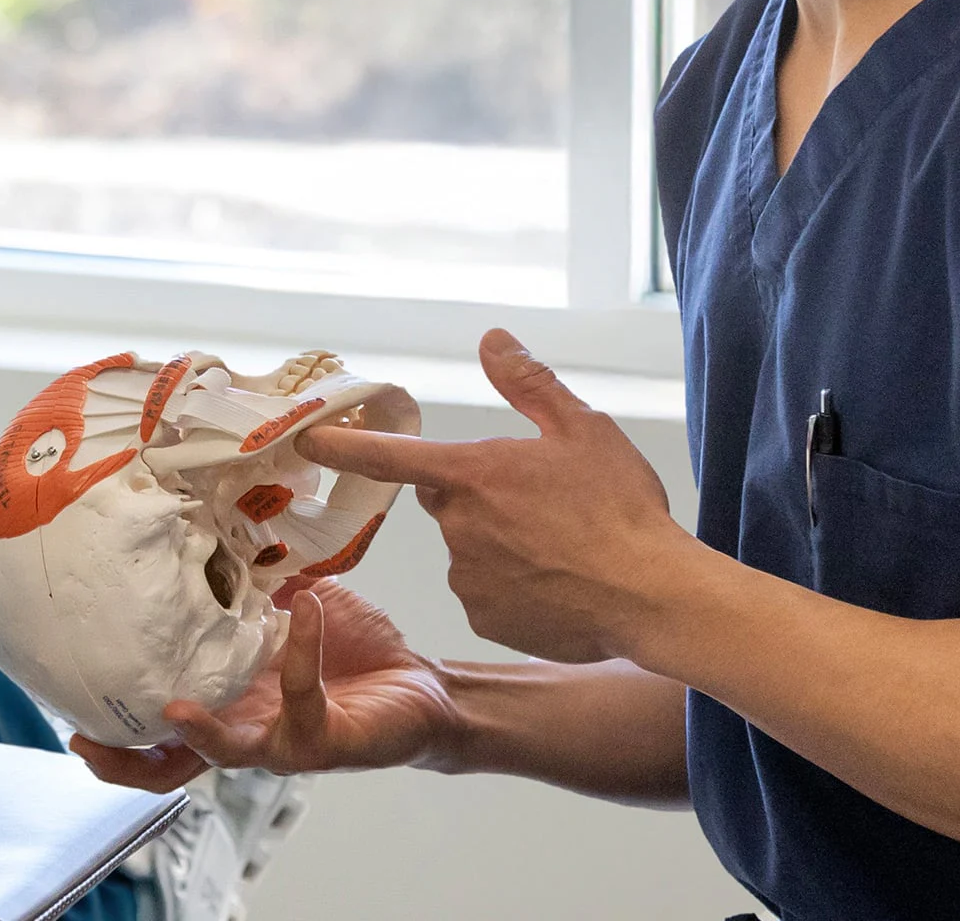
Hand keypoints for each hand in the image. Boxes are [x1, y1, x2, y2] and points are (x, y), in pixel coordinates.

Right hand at [70, 582, 462, 791]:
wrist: (424, 687)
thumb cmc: (355, 649)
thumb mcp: (294, 602)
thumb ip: (255, 581)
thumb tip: (212, 528)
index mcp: (230, 699)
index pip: (161, 727)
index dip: (116, 727)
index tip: (70, 705)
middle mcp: (248, 729)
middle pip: (173, 767)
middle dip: (126, 763)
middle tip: (86, 738)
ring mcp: (285, 741)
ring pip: (229, 754)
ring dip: (201, 732)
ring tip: (173, 709)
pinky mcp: (326, 741)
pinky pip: (301, 700)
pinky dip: (300, 652)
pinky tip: (305, 612)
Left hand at [303, 329, 694, 664]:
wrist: (653, 597)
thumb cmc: (620, 507)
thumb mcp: (582, 427)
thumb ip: (528, 383)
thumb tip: (491, 339)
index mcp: (475, 474)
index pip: (391, 455)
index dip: (344, 444)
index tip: (307, 439)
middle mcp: (460, 527)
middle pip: (449, 499)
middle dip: (479, 494)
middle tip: (539, 500)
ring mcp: (470, 578)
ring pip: (471, 547)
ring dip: (500, 543)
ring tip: (562, 546)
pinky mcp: (487, 619)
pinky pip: (488, 593)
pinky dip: (514, 586)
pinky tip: (558, 582)